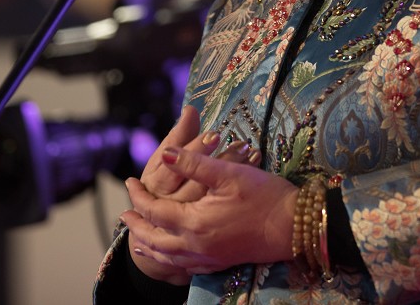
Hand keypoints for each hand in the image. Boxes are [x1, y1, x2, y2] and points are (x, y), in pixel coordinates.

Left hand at [123, 146, 296, 275]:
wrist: (294, 228)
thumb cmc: (264, 196)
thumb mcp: (228, 173)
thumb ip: (193, 163)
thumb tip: (164, 154)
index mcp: (193, 222)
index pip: (155, 210)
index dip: (138, 196)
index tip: (128, 182)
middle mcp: (195, 245)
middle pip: (154, 239)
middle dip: (137, 225)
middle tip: (124, 214)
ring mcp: (208, 257)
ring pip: (168, 256)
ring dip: (150, 245)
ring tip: (139, 238)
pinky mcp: (220, 262)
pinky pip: (185, 266)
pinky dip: (170, 259)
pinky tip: (172, 253)